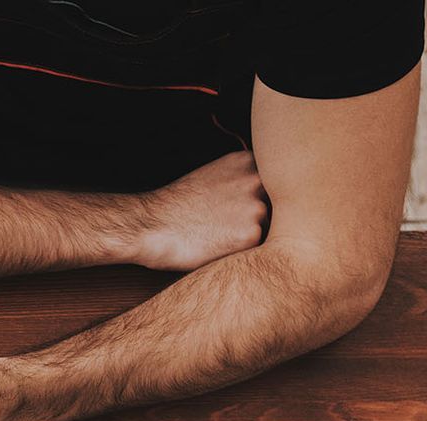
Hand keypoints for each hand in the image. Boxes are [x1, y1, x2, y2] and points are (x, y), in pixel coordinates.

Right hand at [131, 150, 267, 271]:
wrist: (151, 225)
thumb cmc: (176, 207)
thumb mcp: (211, 176)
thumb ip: (241, 180)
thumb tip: (265, 197)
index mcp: (245, 161)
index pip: (272, 184)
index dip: (257, 199)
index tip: (236, 209)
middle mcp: (256, 180)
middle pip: (275, 206)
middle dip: (258, 218)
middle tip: (227, 227)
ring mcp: (256, 207)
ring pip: (269, 229)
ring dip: (251, 236)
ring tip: (219, 237)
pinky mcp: (252, 235)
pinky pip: (258, 249)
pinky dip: (242, 252)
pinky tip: (218, 248)